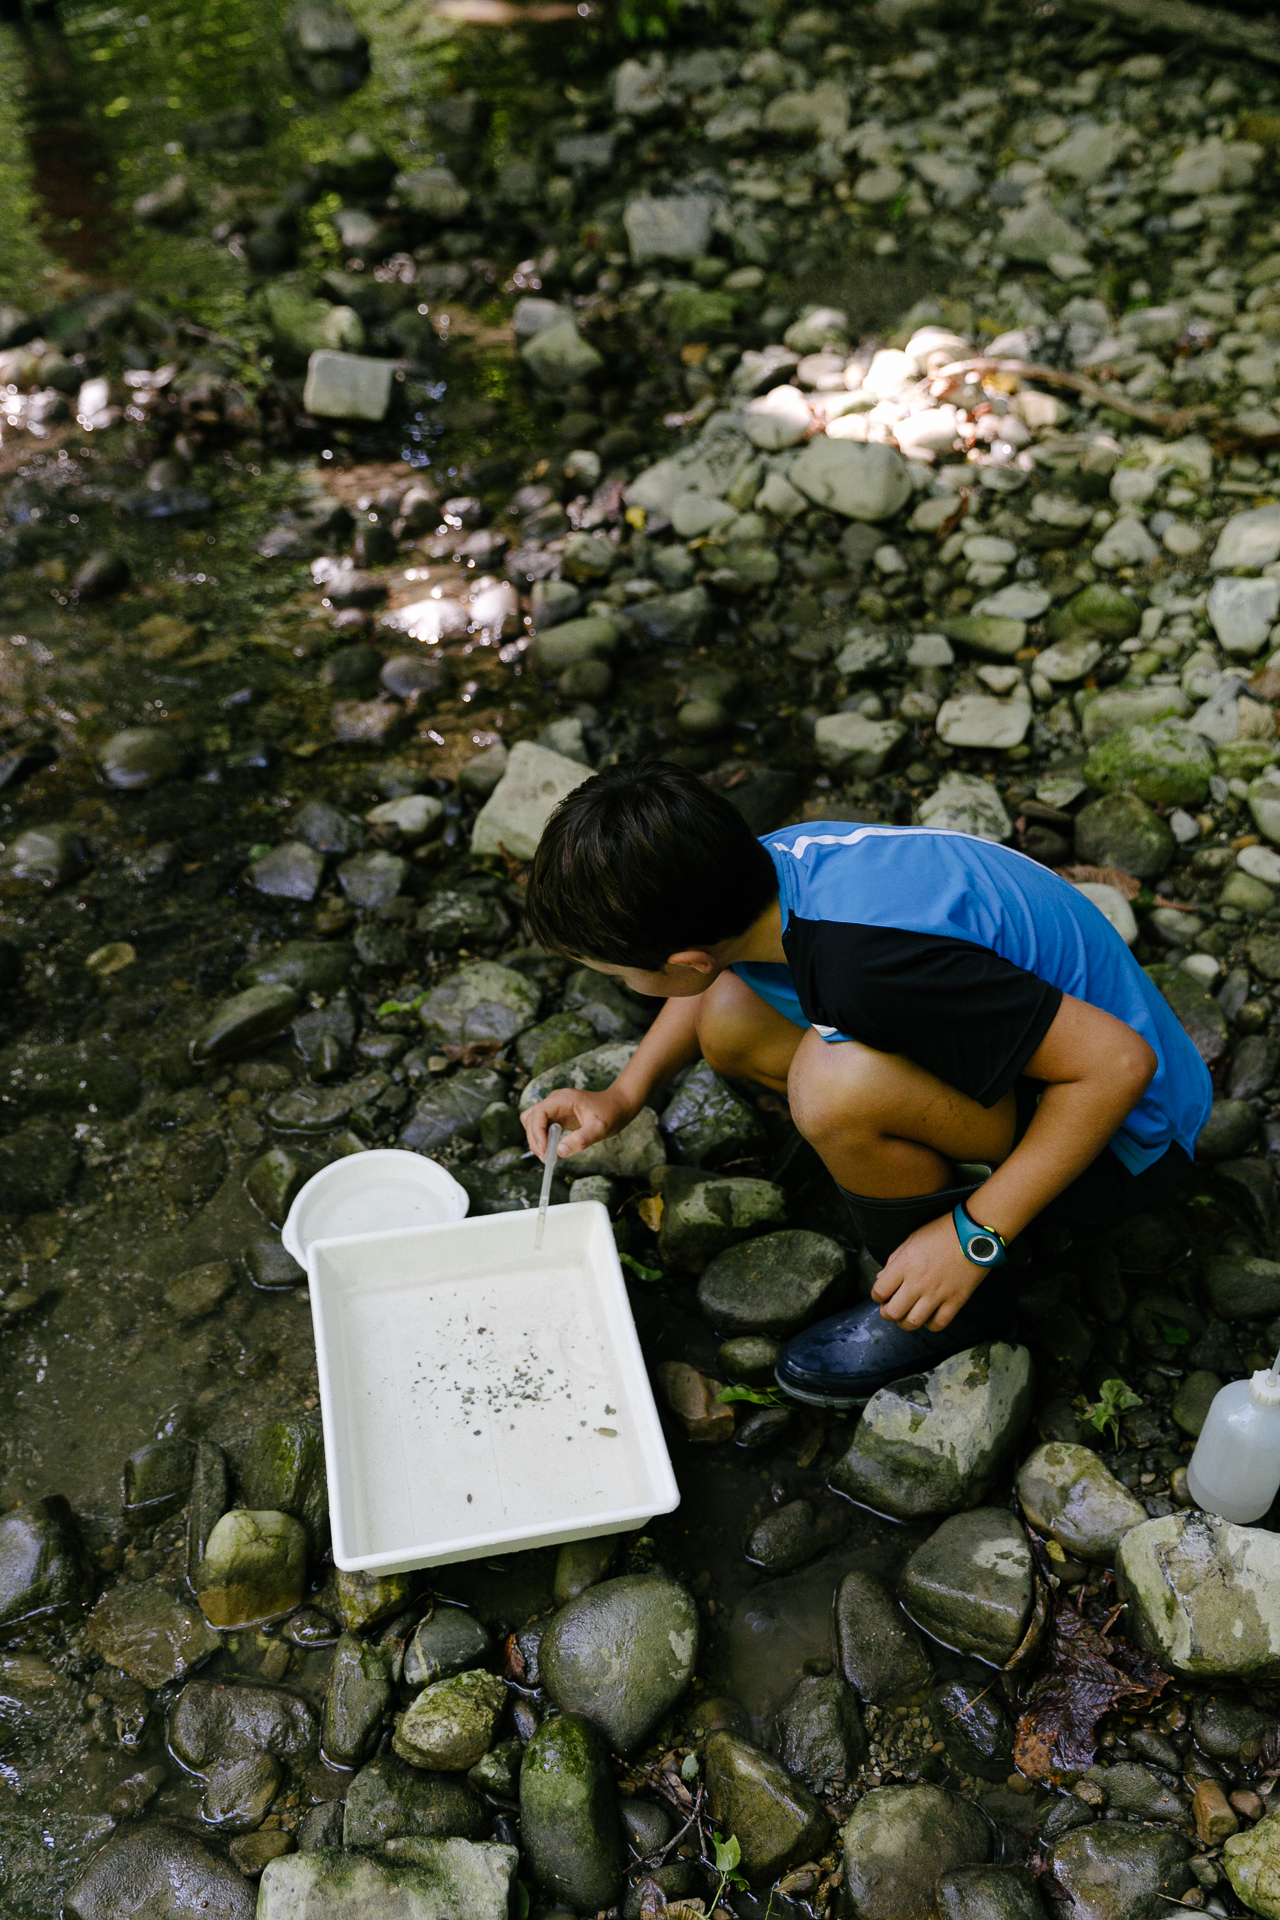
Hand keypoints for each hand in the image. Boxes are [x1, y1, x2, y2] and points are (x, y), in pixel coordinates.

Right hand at [520, 1084, 637, 1160]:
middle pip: (531, 1119)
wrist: (619, 1106)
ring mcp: (554, 1108)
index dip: (537, 1132)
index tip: (545, 1150)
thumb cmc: (611, 1113)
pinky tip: (553, 1149)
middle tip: (546, 1158)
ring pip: (532, 1122)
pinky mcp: (557, 1116)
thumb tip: (559, 1151)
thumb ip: (581, 1139)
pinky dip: (542, 1139)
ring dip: (536, 1139)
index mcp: (562, 1099)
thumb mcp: (599, 1128)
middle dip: (535, 1139)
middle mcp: (555, 1101)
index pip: (538, 1113)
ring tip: (548, 1155)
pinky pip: (541, 1127)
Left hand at [870, 1212, 987, 1331]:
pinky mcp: (955, 1301)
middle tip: (891, 1309)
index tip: (881, 1295)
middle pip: (893, 1312)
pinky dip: (930, 1325)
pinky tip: (929, 1317)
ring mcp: (937, 1294)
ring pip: (913, 1322)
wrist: (976, 1234)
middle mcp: (918, 1282)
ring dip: (905, 1323)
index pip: (879, 1291)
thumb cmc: (943, 1232)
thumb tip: (880, 1279)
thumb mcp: (912, 1239)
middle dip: (887, 1314)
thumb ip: (894, 1260)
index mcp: (904, 1264)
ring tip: (907, 1316)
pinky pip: (938, 1324)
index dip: (877, 1296)